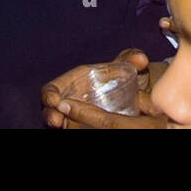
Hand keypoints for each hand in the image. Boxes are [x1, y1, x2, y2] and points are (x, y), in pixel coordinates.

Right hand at [41, 49, 168, 128]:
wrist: (136, 93)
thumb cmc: (124, 76)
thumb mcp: (126, 67)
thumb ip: (131, 59)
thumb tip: (140, 60)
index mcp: (74, 81)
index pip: (52, 88)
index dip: (50, 94)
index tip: (55, 101)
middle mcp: (70, 98)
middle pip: (51, 108)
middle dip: (50, 115)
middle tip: (56, 121)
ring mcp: (75, 114)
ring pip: (59, 121)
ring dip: (58, 124)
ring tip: (62, 127)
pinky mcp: (81, 125)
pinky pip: (72, 128)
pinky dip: (73, 128)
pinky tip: (80, 131)